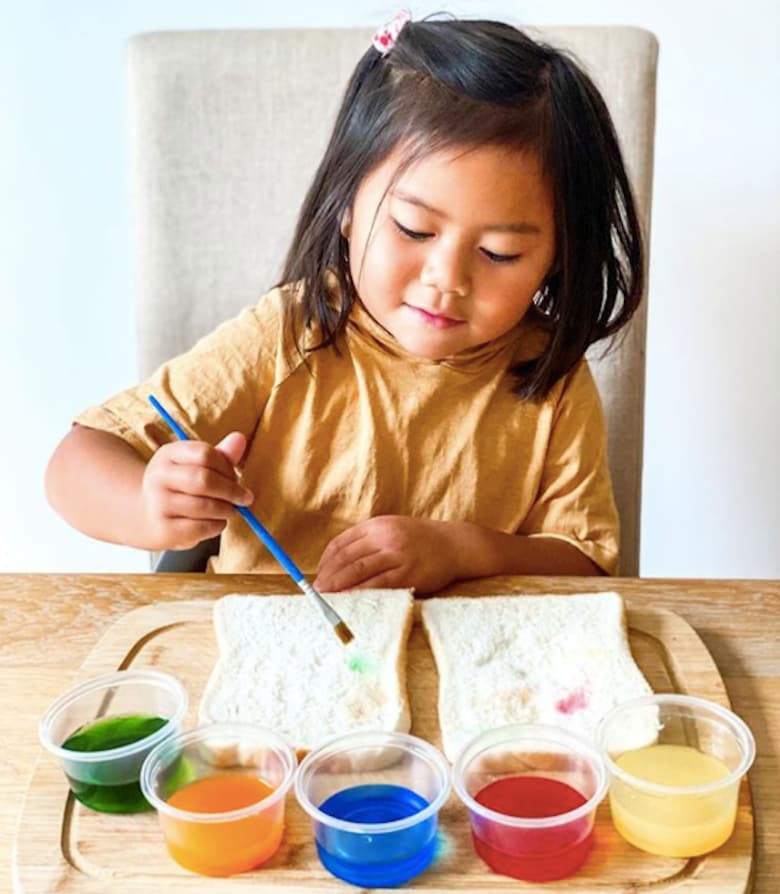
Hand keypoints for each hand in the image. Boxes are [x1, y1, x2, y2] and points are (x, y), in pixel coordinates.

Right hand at [141, 432, 253, 549]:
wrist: (148, 516)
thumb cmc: (182, 486)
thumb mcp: (197, 466)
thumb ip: (221, 455)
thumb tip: (240, 439)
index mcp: (169, 454)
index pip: (205, 454)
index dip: (227, 467)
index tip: (236, 477)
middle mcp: (159, 476)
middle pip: (204, 480)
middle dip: (231, 491)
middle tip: (245, 498)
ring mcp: (158, 503)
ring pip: (204, 506)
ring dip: (226, 510)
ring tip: (230, 510)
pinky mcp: (163, 529)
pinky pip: (200, 527)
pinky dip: (217, 525)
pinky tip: (218, 522)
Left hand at [313, 515, 460, 593]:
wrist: (455, 545)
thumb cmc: (420, 540)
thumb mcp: (392, 529)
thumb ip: (368, 541)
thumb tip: (338, 563)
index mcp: (377, 525)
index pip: (341, 543)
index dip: (326, 561)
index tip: (318, 574)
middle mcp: (385, 537)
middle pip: (346, 558)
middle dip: (328, 575)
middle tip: (317, 590)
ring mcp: (396, 555)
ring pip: (358, 571)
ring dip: (339, 585)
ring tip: (327, 596)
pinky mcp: (408, 573)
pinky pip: (377, 585)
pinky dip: (360, 593)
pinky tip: (351, 600)